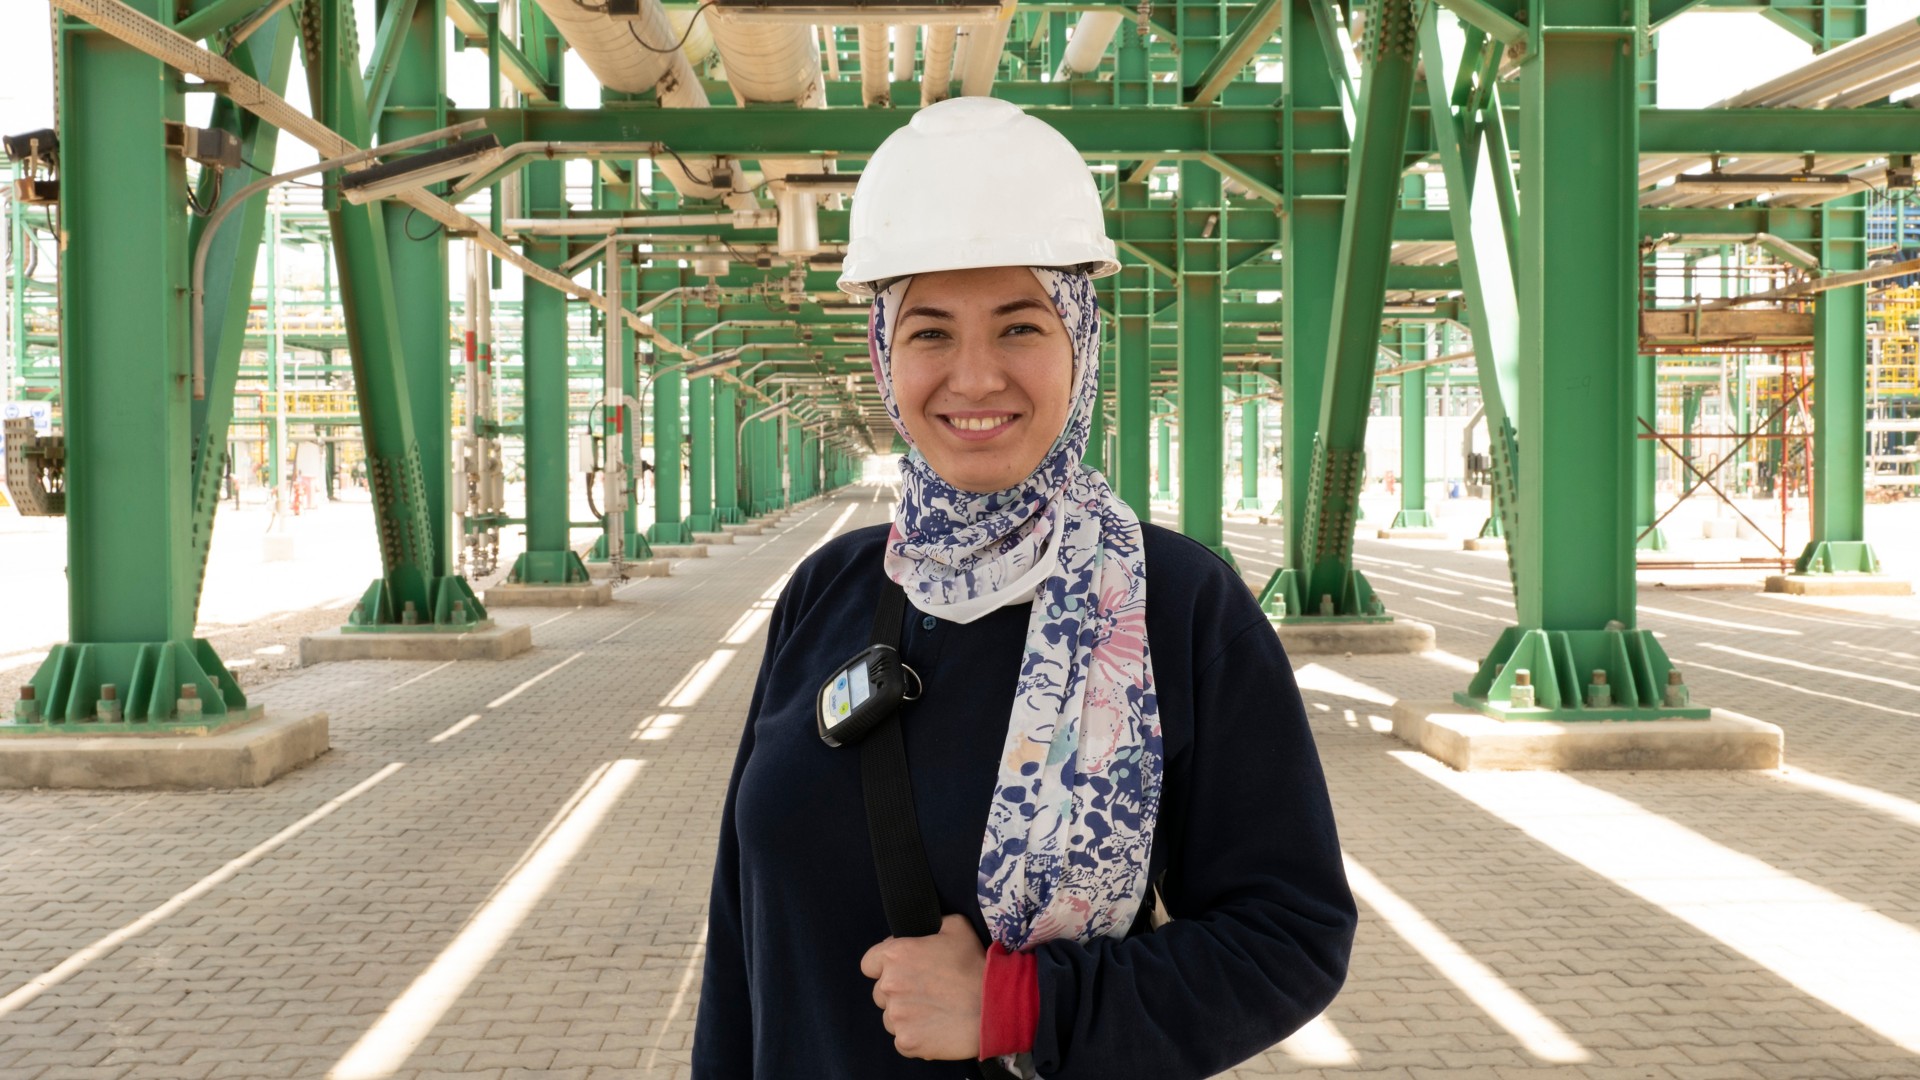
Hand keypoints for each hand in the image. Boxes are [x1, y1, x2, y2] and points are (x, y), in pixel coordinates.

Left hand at [859, 914, 987, 1059]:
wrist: (995, 1006)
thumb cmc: (976, 965)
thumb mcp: (956, 927)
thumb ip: (931, 924)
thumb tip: (923, 930)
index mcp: (895, 955)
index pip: (869, 963)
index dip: (885, 966)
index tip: (904, 971)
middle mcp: (889, 986)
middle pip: (880, 992)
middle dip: (898, 991)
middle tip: (926, 992)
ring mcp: (896, 1017)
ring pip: (890, 1017)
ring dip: (906, 1015)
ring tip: (933, 1012)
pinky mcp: (906, 1042)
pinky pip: (902, 1039)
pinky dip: (915, 1036)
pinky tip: (936, 1028)